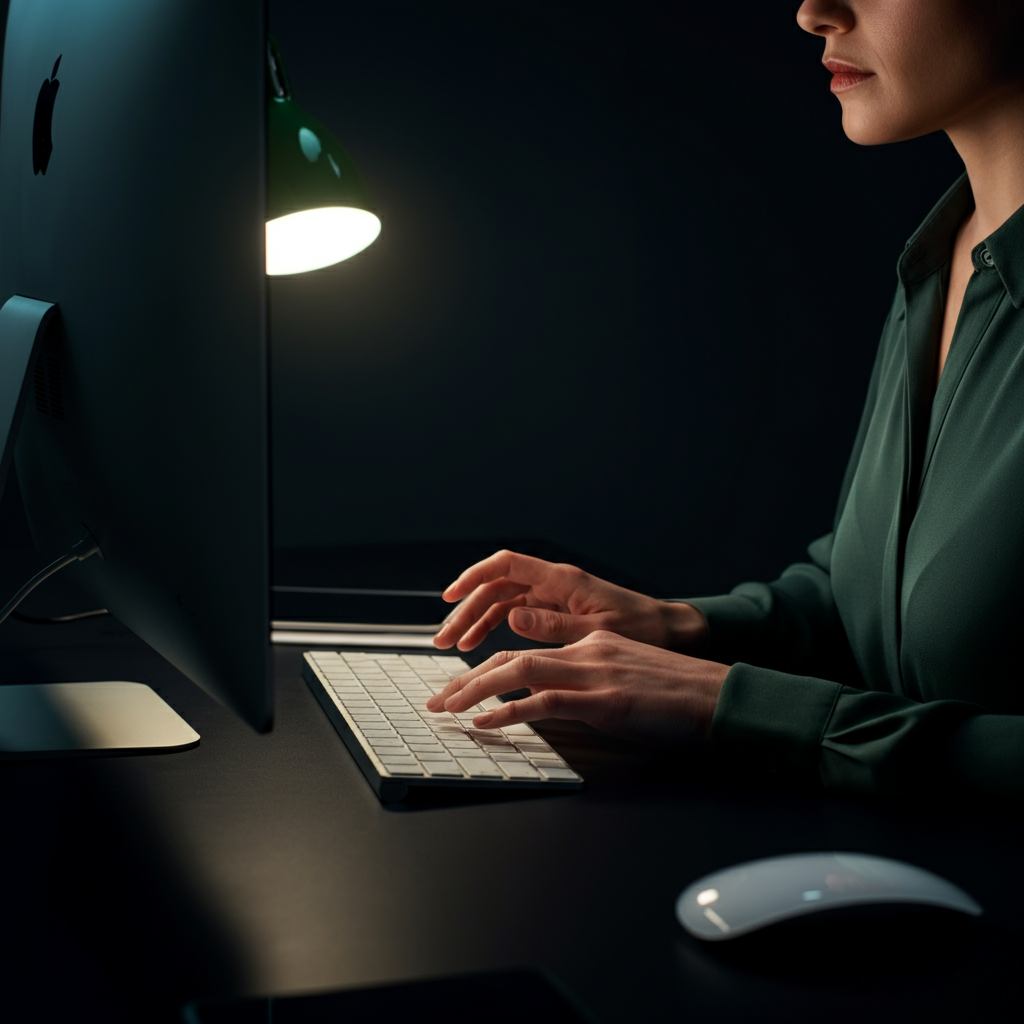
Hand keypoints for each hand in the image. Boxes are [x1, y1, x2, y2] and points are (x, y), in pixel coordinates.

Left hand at [425, 630, 729, 743]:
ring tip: (448, 709)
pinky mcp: (605, 700)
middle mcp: (586, 650)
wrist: (719, 696)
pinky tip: (485, 724)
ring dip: (475, 692)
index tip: (460, 688)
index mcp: (591, 643)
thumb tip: (554, 697)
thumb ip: (588, 677)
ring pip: (518, 673)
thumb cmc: (679, 694)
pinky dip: (508, 713)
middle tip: (437, 700)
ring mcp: (594, 674)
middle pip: (511, 658)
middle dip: (466, 680)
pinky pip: (544, 703)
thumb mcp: (627, 675)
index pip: (525, 652)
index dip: (486, 670)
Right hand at [432, 549, 707, 651]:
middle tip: (444, 639)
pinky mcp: (556, 611)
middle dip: (466, 610)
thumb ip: (554, 627)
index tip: (450, 595)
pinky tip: (481, 645)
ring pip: (502, 601)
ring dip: (476, 621)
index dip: (474, 576)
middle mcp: (554, 583)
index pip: (507, 565)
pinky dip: (495, 627)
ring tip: (455, 646)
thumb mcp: (598, 632)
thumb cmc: (643, 629)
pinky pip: (515, 614)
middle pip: (496, 587)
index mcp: (563, 580)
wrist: (669, 631)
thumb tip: (512, 617)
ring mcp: (553, 596)